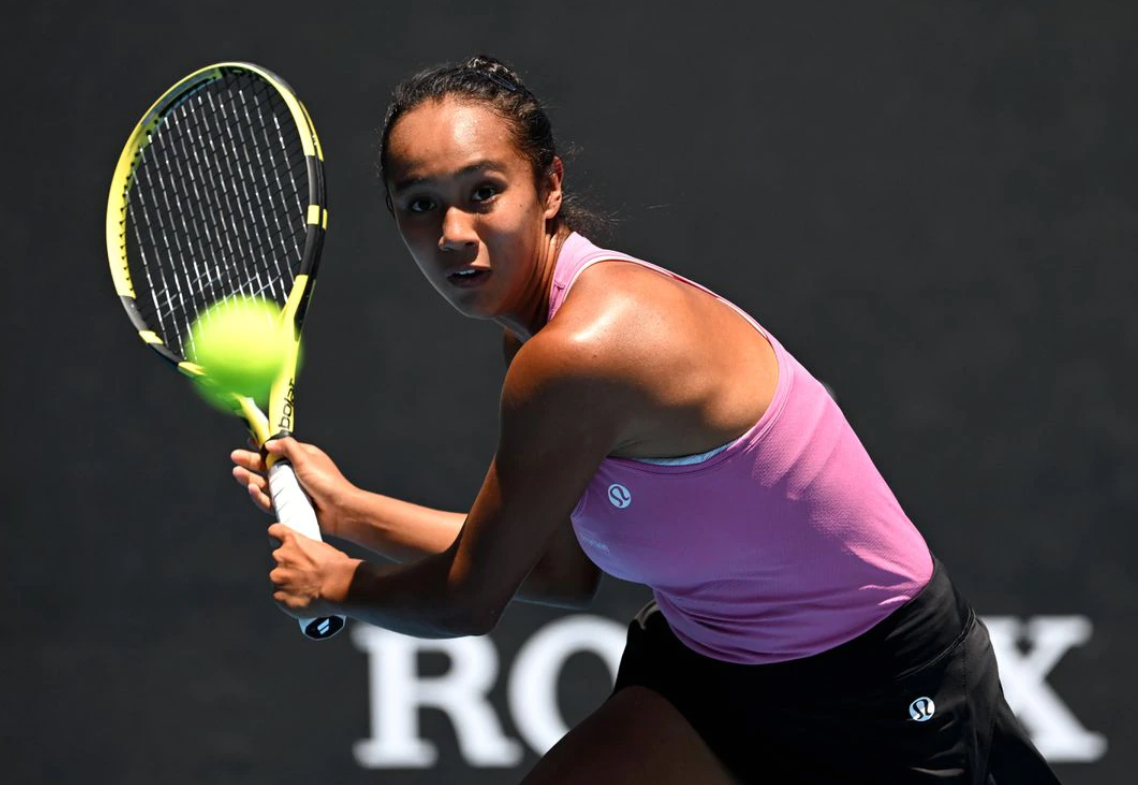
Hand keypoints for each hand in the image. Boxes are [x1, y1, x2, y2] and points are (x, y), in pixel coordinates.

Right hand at [231, 438, 357, 537]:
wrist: (340, 510)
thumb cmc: (328, 483)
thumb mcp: (306, 458)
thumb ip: (288, 448)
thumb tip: (270, 443)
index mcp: (302, 458)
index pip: (279, 450)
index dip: (264, 446)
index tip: (249, 440)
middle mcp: (295, 474)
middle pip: (268, 467)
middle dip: (251, 461)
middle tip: (235, 457)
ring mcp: (292, 491)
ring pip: (266, 484)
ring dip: (251, 478)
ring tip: (238, 473)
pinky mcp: (289, 507)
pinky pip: (270, 501)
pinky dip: (260, 496)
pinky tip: (252, 489)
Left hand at [267, 522, 361, 618]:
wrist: (338, 585)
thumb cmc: (336, 566)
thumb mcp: (322, 548)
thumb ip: (306, 550)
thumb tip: (305, 557)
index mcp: (292, 540)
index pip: (274, 531)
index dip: (277, 538)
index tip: (282, 544)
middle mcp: (280, 556)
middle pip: (278, 558)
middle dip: (288, 565)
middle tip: (303, 573)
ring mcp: (277, 576)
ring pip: (278, 578)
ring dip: (287, 582)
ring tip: (305, 589)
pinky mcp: (277, 595)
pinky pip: (279, 596)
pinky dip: (288, 598)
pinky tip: (302, 599)